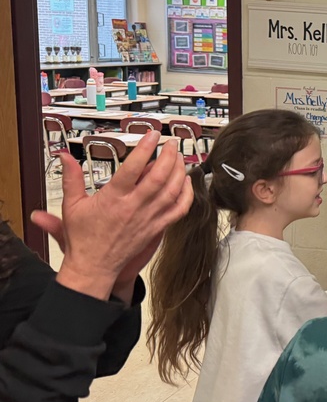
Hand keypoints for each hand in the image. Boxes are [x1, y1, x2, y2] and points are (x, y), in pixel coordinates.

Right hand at [34, 133, 192, 301]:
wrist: (94, 266)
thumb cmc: (83, 238)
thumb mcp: (72, 205)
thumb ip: (71, 178)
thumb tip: (65, 156)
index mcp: (114, 198)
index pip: (133, 167)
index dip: (145, 148)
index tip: (152, 135)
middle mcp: (134, 206)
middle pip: (159, 176)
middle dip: (169, 156)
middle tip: (171, 143)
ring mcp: (149, 218)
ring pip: (172, 191)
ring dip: (179, 171)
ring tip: (179, 157)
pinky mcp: (157, 228)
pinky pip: (179, 210)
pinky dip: (186, 194)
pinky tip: (186, 182)